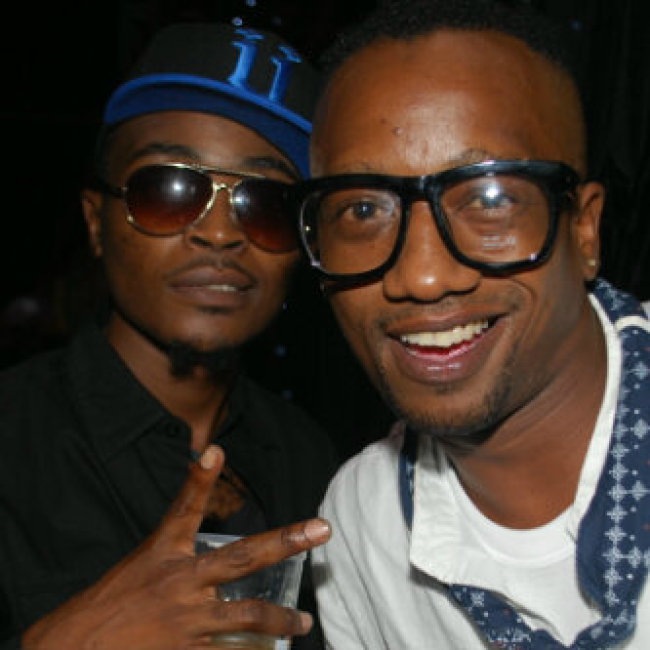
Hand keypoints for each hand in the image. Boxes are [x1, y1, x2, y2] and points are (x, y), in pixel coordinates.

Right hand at [21, 445, 331, 648]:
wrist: (75, 649)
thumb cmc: (111, 602)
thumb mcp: (144, 559)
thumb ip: (179, 539)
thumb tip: (208, 518)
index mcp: (166, 552)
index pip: (185, 507)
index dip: (201, 477)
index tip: (215, 450)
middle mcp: (181, 582)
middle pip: (242, 558)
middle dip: (286, 541)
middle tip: (322, 530)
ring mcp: (186, 620)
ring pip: (248, 616)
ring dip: (281, 619)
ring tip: (302, 623)